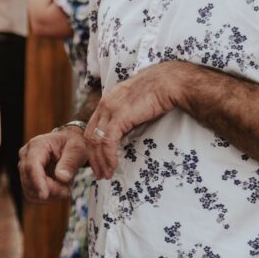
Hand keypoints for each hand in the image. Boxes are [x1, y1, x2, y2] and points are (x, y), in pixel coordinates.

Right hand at [18, 128, 87, 201]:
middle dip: (50, 190)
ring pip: (30, 191)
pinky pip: (32, 195)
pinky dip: (46, 197)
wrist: (68, 145)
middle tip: (68, 190)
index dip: (37, 181)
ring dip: (49, 195)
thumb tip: (62, 178)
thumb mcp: (77, 150)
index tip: (44, 196)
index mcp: (37, 145)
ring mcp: (24, 168)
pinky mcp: (27, 178)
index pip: (32, 165)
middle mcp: (26, 156)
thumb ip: (70, 163)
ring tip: (65, 187)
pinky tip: (57, 190)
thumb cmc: (72, 145)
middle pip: (30, 181)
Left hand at [84, 61, 187, 178]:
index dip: (93, 147)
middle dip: (93, 158)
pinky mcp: (119, 116)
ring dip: (100, 161)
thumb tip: (125, 134)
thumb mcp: (135, 106)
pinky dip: (108, 156)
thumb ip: (126, 118)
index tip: (98, 162)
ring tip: (106, 175)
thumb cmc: (158, 94)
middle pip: (90, 136)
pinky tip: (113, 166)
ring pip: (96, 141)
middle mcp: (104, 104)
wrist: (169, 82)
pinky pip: (107, 141)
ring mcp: (110, 110)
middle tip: (99, 174)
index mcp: (107, 101)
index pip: (92, 128)